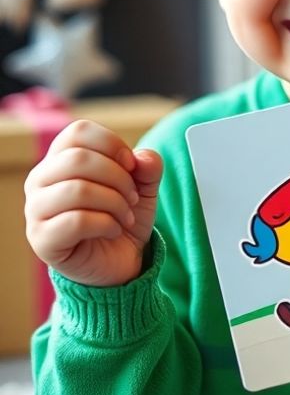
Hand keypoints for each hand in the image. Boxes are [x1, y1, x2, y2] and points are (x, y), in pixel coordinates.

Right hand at [24, 120, 162, 286]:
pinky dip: (106, 224)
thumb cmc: (122, 219)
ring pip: (77, 190)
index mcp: (60, 160)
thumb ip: (147, 167)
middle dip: (118, 177)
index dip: (113, 144)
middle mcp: (41, 181)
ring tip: (125, 216)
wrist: (119, 262)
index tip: (131, 165)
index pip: (78, 131)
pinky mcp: (42, 239)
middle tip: (132, 197)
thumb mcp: (143, 188)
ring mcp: (36, 211)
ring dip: (114, 203)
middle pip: (78, 158)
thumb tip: (142, 157)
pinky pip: (75, 221)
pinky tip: (113, 230)